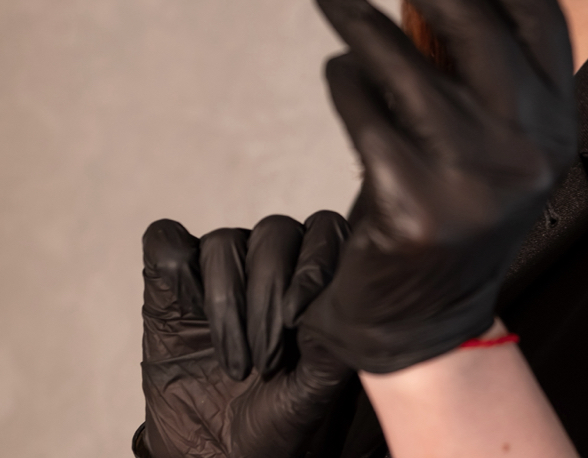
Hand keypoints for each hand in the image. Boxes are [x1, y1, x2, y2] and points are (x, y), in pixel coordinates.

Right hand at [138, 211, 354, 457]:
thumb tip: (342, 295)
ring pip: (224, 243)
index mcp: (316, 271)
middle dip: (267, 296)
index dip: (314, 263)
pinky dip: (173, 262)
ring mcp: (220, 269)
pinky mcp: (171, 285)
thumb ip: (332, 337)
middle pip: (274, 233)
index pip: (325, 230)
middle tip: (267, 362)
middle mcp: (272, 258)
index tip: (297, 318)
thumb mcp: (315, 386)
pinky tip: (185, 309)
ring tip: (236, 366)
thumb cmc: (278, 416)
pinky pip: (167, 243)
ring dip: (226, 302)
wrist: (219, 456)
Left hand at [302, 0, 576, 373]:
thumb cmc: (458, 188)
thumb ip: (480, 53)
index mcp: (556, 115)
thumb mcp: (494, 124)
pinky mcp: (416, 212)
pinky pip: (366, 118)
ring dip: (359, 15)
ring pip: (407, 69)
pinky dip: (346, 82)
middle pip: (475, 28)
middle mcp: (530, 145)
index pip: (535, 13)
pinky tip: (338, 65)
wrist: (432, 311)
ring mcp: (476, 184)